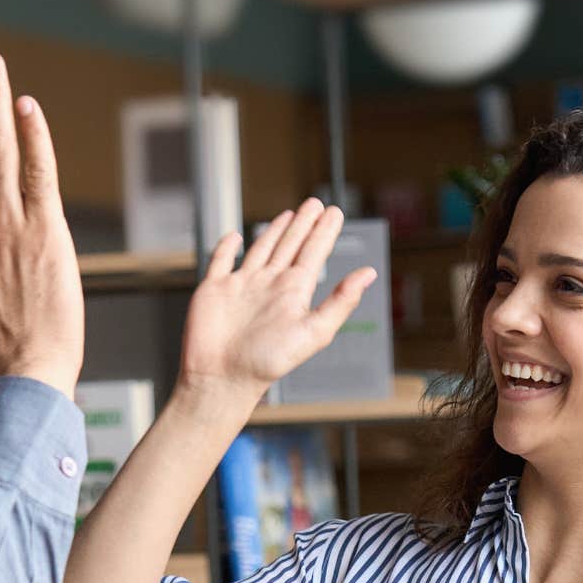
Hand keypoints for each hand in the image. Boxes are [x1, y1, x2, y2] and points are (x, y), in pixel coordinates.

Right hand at [176, 197, 375, 412]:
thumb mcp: (314, 332)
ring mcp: (242, 286)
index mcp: (293, 292)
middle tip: (316, 203)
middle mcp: (269, 285)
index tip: (335, 212)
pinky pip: (221, 261)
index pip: (314, 253)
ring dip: (275, 231)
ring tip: (289, 214)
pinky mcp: (214, 289)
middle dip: (304, 224)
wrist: (222, 379)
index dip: (325, 231)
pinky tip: (234, 237)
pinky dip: (227, 247)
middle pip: (291, 245)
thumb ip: (340, 301)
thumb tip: (369, 274)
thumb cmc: (267, 363)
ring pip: (262, 249)